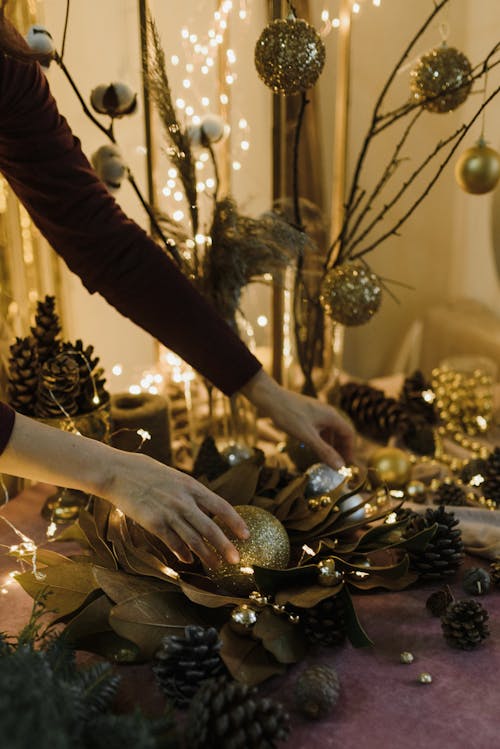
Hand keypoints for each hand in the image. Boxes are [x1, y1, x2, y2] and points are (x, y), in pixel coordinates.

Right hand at [99, 451, 249, 566]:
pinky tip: (188, 560)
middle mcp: (183, 500)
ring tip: (215, 566)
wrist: (118, 472)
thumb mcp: (176, 477)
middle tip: (236, 560)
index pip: (221, 506)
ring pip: (193, 539)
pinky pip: (172, 542)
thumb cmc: (147, 472)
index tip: (246, 535)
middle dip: (225, 546)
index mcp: (192, 486)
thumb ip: (191, 492)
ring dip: (206, 555)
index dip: (235, 522)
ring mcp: (168, 512)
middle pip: (210, 528)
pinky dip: (182, 553)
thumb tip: (207, 508)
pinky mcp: (153, 523)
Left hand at [241, 369, 354, 468]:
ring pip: (329, 431)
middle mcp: (327, 413)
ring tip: (327, 459)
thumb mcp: (307, 436)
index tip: (346, 464)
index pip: (349, 433)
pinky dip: (321, 439)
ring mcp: (317, 413)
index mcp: (331, 416)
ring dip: (330, 445)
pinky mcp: (308, 414)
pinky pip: (320, 428)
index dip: (350, 449)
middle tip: (337, 464)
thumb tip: (340, 466)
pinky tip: (315, 447)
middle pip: (340, 432)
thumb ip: (324, 451)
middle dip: (341, 448)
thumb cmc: (288, 415)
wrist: (270, 398)